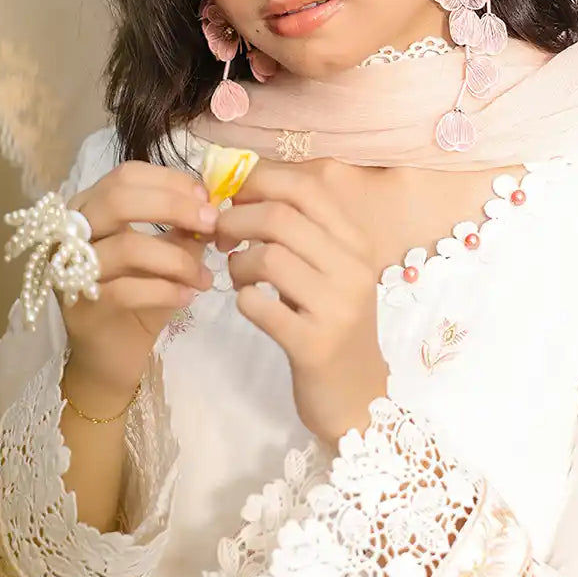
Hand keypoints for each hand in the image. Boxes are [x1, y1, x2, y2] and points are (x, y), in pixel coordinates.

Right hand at [60, 161, 218, 395]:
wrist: (110, 358)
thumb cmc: (139, 297)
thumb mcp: (165, 255)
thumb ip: (182, 229)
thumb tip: (213, 207)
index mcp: (90, 208)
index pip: (127, 175)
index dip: (170, 181)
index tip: (207, 199)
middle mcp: (71, 232)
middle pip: (120, 199)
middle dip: (174, 207)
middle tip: (212, 225)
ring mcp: (71, 270)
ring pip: (127, 246)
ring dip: (178, 260)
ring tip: (205, 278)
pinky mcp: (81, 308)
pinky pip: (128, 290)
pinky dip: (166, 291)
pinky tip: (188, 297)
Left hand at [213, 158, 388, 446]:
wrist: (358, 396)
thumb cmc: (332, 324)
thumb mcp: (329, 271)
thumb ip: (299, 232)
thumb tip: (242, 189)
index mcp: (356, 242)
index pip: (306, 186)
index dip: (259, 180)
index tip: (231, 194)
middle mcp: (353, 268)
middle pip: (280, 217)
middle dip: (235, 219)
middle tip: (219, 236)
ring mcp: (336, 307)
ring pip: (268, 257)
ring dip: (238, 263)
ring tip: (239, 276)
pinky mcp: (315, 345)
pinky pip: (259, 305)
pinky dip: (243, 299)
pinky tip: (249, 304)